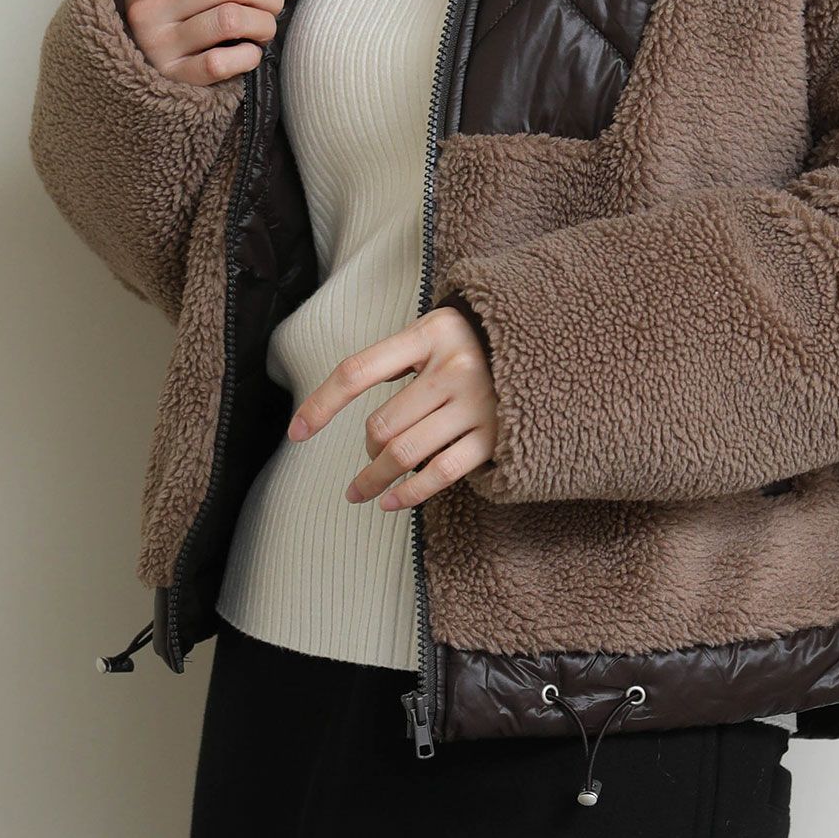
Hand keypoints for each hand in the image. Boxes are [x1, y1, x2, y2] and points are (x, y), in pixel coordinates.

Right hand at [123, 0, 298, 85]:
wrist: (140, 67)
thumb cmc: (177, 17)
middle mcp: (150, 6)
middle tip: (276, 6)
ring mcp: (157, 44)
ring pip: (230, 19)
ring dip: (263, 24)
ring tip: (264, 29)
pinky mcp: (171, 77)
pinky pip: (219, 63)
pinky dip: (248, 57)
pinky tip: (250, 53)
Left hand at [286, 306, 497, 510]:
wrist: (542, 346)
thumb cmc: (469, 345)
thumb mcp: (432, 334)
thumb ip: (394, 359)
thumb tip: (337, 397)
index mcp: (428, 335)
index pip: (358, 371)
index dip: (321, 404)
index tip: (296, 433)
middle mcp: (453, 367)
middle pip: (382, 424)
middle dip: (366, 448)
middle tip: (370, 454)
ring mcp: (476, 404)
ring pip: (404, 452)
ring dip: (376, 477)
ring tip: (364, 488)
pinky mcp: (493, 436)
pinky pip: (440, 473)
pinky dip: (408, 493)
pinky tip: (389, 502)